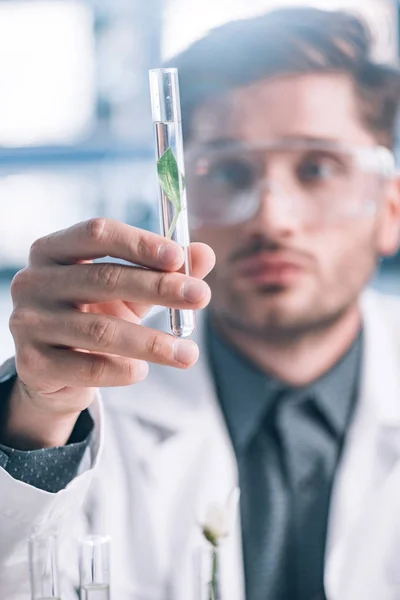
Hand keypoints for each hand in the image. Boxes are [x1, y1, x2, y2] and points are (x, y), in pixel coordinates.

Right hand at [6, 218, 214, 447]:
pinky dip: (122, 370)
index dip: (140, 243)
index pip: (98, 234)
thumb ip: (163, 271)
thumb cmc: (94, 317)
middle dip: (159, 288)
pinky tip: (143, 371)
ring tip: (189, 354)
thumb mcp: (130, 291)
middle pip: (103, 278)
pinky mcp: (32, 364)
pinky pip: (87, 367)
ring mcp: (28, 323)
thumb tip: (205, 254)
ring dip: (152, 342)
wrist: (55, 371)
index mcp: (54, 250)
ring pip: (100, 330)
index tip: (179, 257)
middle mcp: (33, 281)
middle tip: (201, 296)